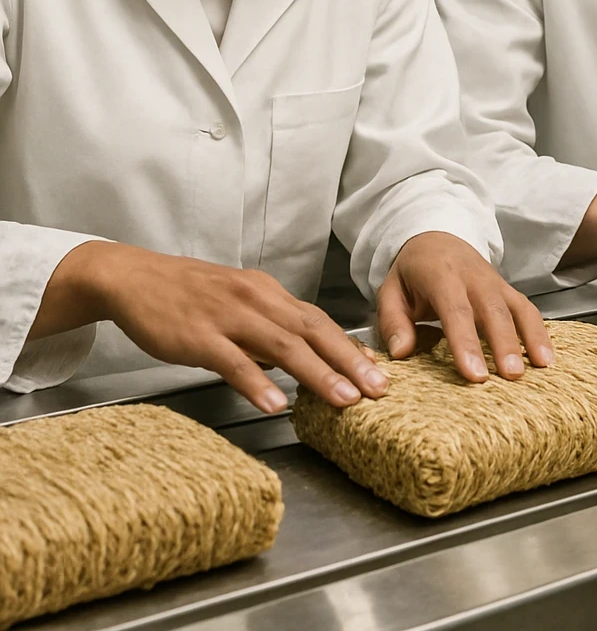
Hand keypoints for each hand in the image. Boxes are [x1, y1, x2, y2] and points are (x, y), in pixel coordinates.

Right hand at [33, 240, 386, 414]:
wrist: (133, 278)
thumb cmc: (186, 295)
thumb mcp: (236, 303)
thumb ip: (267, 328)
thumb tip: (297, 363)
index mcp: (267, 293)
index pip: (319, 320)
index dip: (350, 347)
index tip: (378, 373)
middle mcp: (256, 300)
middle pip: (312, 330)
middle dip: (349, 361)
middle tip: (378, 390)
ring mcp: (228, 317)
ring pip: (282, 345)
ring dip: (316, 374)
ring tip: (343, 401)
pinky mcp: (199, 336)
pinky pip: (234, 361)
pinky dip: (257, 382)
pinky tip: (276, 404)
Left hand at [376, 231, 553, 381]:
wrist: (435, 236)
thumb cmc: (412, 272)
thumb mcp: (390, 290)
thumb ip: (393, 321)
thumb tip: (401, 353)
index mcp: (440, 274)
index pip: (455, 309)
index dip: (465, 342)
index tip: (474, 374)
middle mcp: (472, 276)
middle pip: (492, 309)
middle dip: (503, 343)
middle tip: (511, 376)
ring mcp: (494, 281)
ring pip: (516, 307)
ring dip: (530, 336)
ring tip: (541, 367)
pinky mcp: (507, 289)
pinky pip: (527, 308)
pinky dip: (540, 331)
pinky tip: (546, 358)